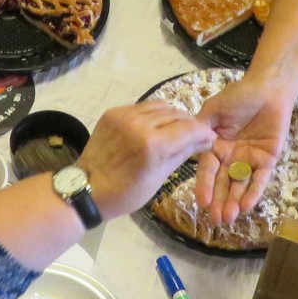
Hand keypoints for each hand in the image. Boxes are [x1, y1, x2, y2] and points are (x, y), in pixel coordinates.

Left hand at [76, 101, 216, 218]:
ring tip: (175, 129)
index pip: (188, 128)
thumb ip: (182, 153)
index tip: (210, 137)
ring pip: (160, 106)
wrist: (87, 188)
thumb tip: (204, 140)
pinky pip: (142, 107)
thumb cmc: (126, 192)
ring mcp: (124, 115)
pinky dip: (153, 115)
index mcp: (152, 145)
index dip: (203, 132)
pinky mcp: (113, 112)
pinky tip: (155, 126)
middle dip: (189, 124)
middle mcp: (139, 124)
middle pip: (176, 114)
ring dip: (172, 116)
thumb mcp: (159, 177)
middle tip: (194, 135)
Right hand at [194, 75, 293, 227]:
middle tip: (216, 221)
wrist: (268, 89)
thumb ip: (200, 128)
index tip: (202, 203)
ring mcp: (249, 160)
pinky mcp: (268, 160)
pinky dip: (253, 191)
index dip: (204, 186)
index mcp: (215, 147)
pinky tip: (247, 205)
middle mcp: (230, 157)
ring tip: (229, 218)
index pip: (207, 171)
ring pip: (240, 185)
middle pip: (223, 183)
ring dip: (234, 202)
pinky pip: (259, 178)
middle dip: (219, 202)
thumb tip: (187, 144)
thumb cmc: (238, 96)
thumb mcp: (213, 110)